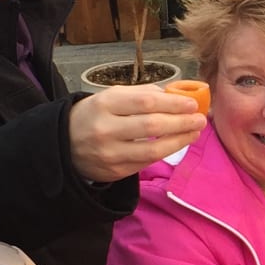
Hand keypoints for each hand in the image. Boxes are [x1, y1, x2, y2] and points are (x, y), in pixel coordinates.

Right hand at [67, 84, 207, 182]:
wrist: (64, 145)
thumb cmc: (94, 115)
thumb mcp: (110, 97)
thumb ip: (141, 94)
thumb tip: (175, 95)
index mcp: (105, 104)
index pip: (146, 102)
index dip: (173, 103)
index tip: (192, 104)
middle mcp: (106, 129)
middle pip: (152, 125)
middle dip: (182, 122)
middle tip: (200, 119)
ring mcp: (110, 153)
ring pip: (153, 149)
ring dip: (180, 141)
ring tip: (194, 132)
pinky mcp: (115, 171)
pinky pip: (147, 161)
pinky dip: (165, 152)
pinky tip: (177, 143)